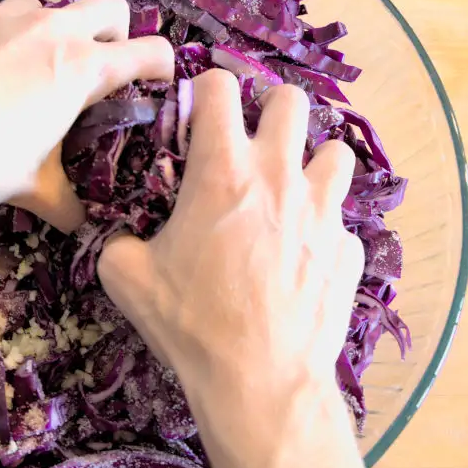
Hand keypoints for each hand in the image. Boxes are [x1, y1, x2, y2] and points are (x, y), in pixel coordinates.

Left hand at [0, 0, 172, 228]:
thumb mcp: (30, 189)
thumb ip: (67, 204)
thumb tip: (84, 227)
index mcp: (82, 69)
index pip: (150, 51)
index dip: (164, 68)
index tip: (158, 86)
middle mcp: (54, 30)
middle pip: (113, 7)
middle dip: (119, 33)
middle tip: (103, 72)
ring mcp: (10, 17)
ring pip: (56, 7)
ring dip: (62, 33)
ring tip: (41, 74)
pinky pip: (10, 18)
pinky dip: (16, 38)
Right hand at [97, 69, 363, 440]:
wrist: (262, 380)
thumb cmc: (191, 323)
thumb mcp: (127, 278)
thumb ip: (119, 242)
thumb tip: (119, 237)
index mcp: (223, 170)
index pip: (219, 87)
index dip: (205, 91)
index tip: (198, 114)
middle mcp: (280, 176)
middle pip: (291, 100)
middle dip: (270, 110)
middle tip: (252, 142)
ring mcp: (324, 212)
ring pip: (337, 152)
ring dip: (312, 162)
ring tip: (290, 191)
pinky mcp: (348, 250)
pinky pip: (343, 224)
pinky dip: (325, 231)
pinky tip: (303, 258)